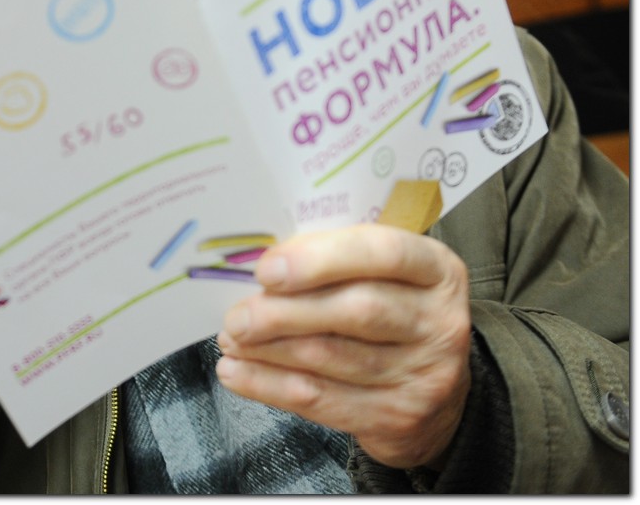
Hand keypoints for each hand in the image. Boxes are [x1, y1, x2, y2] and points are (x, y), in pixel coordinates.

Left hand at [215, 224, 471, 469]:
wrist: (438, 398)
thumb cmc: (393, 313)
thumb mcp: (383, 276)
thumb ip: (336, 263)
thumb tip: (263, 268)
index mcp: (436, 270)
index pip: (384, 253)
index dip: (320, 259)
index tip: (267, 269)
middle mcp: (439, 321)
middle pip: (356, 311)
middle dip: (284, 312)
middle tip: (236, 316)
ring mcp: (424, 374)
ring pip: (331, 358)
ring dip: (268, 349)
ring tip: (230, 339)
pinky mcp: (398, 417)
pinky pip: (321, 400)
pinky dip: (269, 386)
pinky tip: (237, 372)